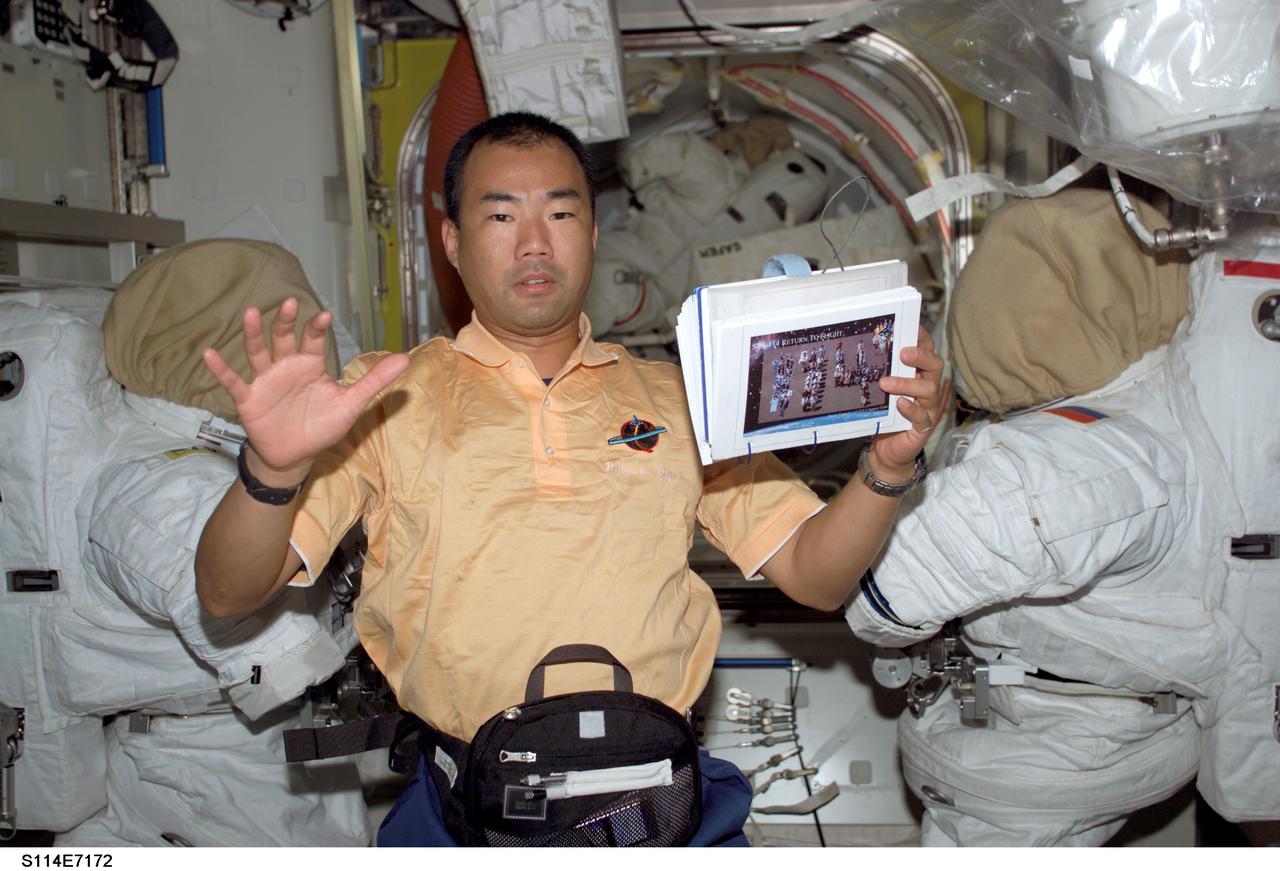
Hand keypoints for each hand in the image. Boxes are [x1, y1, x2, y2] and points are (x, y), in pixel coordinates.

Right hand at [201, 298, 409, 481]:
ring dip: (253, 334)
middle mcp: (286, 366)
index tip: (323, 315)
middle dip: (284, 322)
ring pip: (257, 352)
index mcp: (311, 365)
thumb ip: (374, 381)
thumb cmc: (321, 426)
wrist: (294, 456)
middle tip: (287, 302)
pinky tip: (209, 354)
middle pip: (283, 339)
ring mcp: (265, 381)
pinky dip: (221, 369)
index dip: (317, 328)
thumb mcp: (350, 404)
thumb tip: (406, 359)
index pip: (314, 340)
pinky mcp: (248, 398)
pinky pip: (233, 381)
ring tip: (248, 313)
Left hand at [869, 326, 946, 478]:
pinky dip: (911, 409)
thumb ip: (881, 371)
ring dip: (907, 383)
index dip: (922, 338)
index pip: (927, 350)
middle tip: (903, 352)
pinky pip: (922, 417)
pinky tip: (900, 404)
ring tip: (886, 383)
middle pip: (935, 365)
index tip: (911, 327)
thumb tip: (867, 347)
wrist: (886, 451)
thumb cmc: (885, 415)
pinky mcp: (923, 428)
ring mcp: (928, 408)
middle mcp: (928, 389)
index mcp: (919, 375)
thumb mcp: (881, 390)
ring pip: (928, 390)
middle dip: (921, 356)